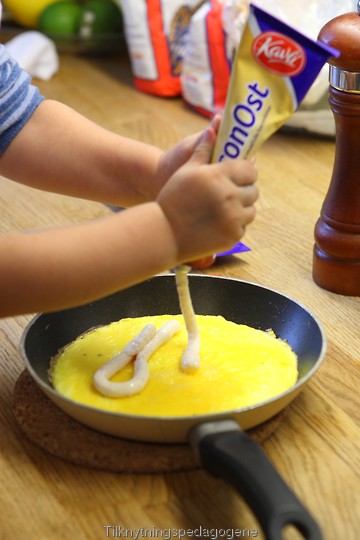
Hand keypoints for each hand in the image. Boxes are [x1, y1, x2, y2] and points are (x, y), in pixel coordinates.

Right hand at [157, 122, 257, 262]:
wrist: (164, 232)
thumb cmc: (172, 198)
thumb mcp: (186, 170)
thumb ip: (203, 149)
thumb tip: (214, 127)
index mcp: (219, 176)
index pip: (250, 169)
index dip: (247, 170)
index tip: (242, 173)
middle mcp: (230, 196)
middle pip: (253, 190)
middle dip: (245, 190)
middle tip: (234, 191)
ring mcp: (233, 218)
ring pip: (251, 210)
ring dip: (242, 208)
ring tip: (227, 207)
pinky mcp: (232, 236)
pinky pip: (242, 227)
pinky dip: (235, 224)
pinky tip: (220, 222)